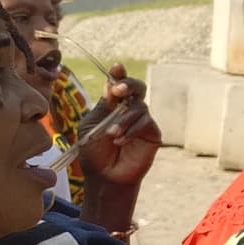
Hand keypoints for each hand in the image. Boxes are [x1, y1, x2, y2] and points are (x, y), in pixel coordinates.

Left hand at [76, 65, 161, 187]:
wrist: (105, 176)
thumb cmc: (94, 153)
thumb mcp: (92, 126)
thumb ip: (103, 106)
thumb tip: (111, 85)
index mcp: (112, 105)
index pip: (118, 85)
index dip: (119, 74)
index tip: (116, 67)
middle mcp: (129, 109)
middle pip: (137, 88)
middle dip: (129, 85)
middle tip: (119, 90)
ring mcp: (142, 120)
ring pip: (139, 107)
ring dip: (123, 119)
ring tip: (111, 135)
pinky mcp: (152, 132)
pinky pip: (145, 122)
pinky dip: (131, 130)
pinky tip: (120, 141)